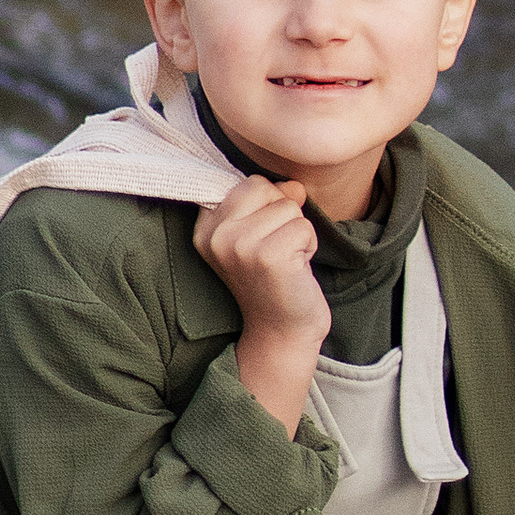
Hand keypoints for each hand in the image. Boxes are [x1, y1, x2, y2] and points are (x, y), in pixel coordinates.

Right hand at [194, 177, 329, 432]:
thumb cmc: (274, 278)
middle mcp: (216, 235)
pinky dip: (309, 246)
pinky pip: (304, 227)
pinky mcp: (268, 256)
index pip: (248, 184)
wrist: (280, 330)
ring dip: (297, 233)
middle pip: (266, 188)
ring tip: (284, 262)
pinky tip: (295, 270)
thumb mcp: (263, 232)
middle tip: (275, 251)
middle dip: (282, 214)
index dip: (267, 206)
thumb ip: (273, 199)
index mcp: (205, 228)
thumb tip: (295, 186)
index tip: (260, 239)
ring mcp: (240, 245)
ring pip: (289, 206)